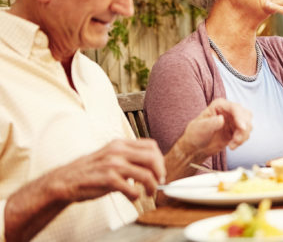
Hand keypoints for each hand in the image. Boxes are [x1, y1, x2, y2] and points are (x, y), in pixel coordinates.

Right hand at [4, 138, 165, 241]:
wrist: (65, 180)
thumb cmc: (90, 170)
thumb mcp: (110, 156)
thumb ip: (128, 158)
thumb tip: (151, 166)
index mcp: (120, 144)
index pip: (151, 145)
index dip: (160, 159)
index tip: (160, 170)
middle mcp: (118, 151)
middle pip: (152, 158)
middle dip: (160, 172)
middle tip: (159, 182)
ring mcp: (113, 164)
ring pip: (145, 174)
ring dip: (152, 186)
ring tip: (148, 193)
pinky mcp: (108, 179)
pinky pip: (132, 189)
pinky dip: (136, 195)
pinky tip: (133, 197)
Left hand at [179, 98, 251, 156]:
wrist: (196, 147)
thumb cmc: (195, 134)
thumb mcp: (200, 128)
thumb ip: (211, 123)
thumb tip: (221, 119)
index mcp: (220, 105)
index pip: (235, 108)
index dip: (240, 117)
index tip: (242, 128)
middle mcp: (229, 111)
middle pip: (245, 115)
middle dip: (244, 128)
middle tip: (236, 139)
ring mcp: (234, 120)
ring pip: (248, 124)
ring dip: (243, 136)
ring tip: (232, 145)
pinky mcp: (236, 130)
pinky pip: (245, 133)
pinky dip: (242, 140)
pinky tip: (232, 146)